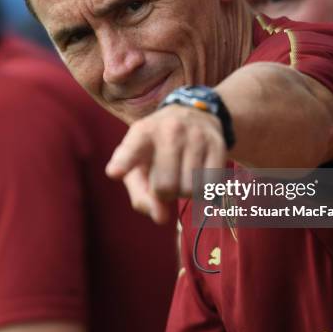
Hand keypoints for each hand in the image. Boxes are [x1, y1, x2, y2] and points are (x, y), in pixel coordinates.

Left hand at [106, 105, 226, 222]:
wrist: (195, 114)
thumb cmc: (158, 148)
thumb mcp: (139, 164)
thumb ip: (141, 194)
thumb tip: (160, 217)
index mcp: (142, 133)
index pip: (131, 150)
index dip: (123, 163)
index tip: (115, 172)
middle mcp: (169, 130)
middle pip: (165, 187)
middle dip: (165, 193)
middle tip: (167, 179)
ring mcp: (196, 136)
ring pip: (190, 190)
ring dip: (184, 191)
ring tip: (182, 174)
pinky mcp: (217, 144)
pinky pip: (210, 186)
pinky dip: (203, 190)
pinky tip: (199, 175)